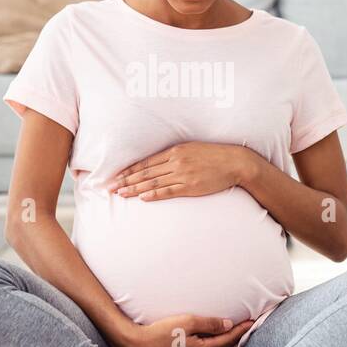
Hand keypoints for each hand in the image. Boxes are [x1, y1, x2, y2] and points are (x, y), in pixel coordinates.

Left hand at [108, 142, 254, 200]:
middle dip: (126, 180)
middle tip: (111, 187)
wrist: (235, 163)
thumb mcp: (192, 149)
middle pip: (145, 172)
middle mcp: (176, 161)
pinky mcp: (190, 186)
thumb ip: (175, 155)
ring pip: (153, 182)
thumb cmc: (214, 156)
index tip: (116, 176)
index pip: (146, 162)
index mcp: (175, 151)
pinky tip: (142, 197)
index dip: (130, 170)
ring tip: (121, 193)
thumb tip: (158, 163)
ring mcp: (183, 174)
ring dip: (135, 188)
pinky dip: (154, 194)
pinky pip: (168, 191)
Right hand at [111, 314, 255, 346]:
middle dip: (236, 337)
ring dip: (225, 342)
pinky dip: (214, 345)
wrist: (138, 345)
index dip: (241, 330)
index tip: (253, 321)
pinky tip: (213, 340)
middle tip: (247, 326)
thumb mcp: (187, 322)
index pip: (228, 340)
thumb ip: (209, 324)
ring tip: (234, 332)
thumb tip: (228, 325)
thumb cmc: (161, 332)